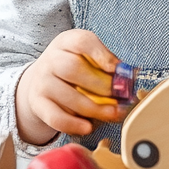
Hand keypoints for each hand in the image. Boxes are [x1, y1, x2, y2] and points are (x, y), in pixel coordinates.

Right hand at [15, 29, 130, 144]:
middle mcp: (51, 59)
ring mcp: (42, 82)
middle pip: (74, 69)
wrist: (39, 81)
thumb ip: (106, 64)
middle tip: (120, 97)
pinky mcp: (38, 104)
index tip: (117, 68)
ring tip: (112, 114)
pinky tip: (88, 127)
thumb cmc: (72, 69)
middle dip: (101, 85)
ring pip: (68, 96)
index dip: (101, 54)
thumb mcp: (86, 57)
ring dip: (94, 108)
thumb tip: (130, 76)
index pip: (82, 41)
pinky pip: (56, 117)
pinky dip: (74, 124)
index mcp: (66, 42)